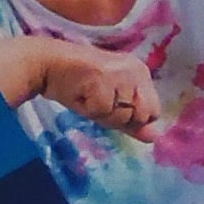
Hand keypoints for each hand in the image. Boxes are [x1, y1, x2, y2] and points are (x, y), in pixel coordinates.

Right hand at [23, 39, 163, 139]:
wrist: (47, 66)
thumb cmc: (78, 85)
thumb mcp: (109, 106)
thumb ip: (132, 122)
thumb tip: (155, 138)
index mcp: (142, 72)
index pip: (153, 112)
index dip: (131, 118)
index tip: (110, 103)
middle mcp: (137, 69)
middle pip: (142, 116)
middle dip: (118, 117)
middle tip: (99, 99)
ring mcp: (122, 72)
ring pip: (122, 116)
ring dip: (101, 113)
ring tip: (88, 94)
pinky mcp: (105, 77)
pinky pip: (103, 111)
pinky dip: (89, 109)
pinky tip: (81, 92)